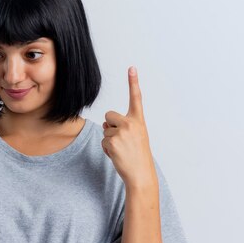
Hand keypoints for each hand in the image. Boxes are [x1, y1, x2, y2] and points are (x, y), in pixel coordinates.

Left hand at [102, 66, 157, 189]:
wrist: (141, 174)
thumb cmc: (138, 156)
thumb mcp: (134, 137)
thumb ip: (122, 126)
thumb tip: (106, 124)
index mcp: (138, 121)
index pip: (136, 98)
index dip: (133, 82)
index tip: (132, 68)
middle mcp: (130, 123)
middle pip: (108, 116)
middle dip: (110, 127)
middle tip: (122, 141)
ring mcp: (121, 132)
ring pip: (105, 131)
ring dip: (110, 141)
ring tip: (122, 151)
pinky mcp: (112, 141)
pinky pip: (102, 141)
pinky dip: (107, 149)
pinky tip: (118, 155)